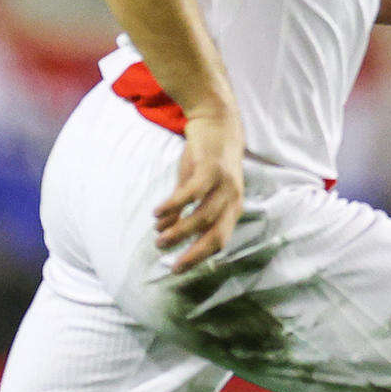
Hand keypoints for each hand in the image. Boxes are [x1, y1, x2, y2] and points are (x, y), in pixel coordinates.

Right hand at [155, 107, 245, 271]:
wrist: (216, 123)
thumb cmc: (206, 161)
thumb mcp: (198, 188)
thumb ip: (185, 210)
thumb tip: (165, 230)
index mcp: (232, 207)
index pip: (219, 241)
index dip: (199, 257)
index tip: (178, 268)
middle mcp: (233, 199)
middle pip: (216, 234)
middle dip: (193, 253)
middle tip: (170, 263)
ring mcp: (224, 184)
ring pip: (203, 217)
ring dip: (179, 231)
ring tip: (159, 238)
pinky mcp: (210, 169)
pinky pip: (191, 194)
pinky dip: (174, 206)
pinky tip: (157, 213)